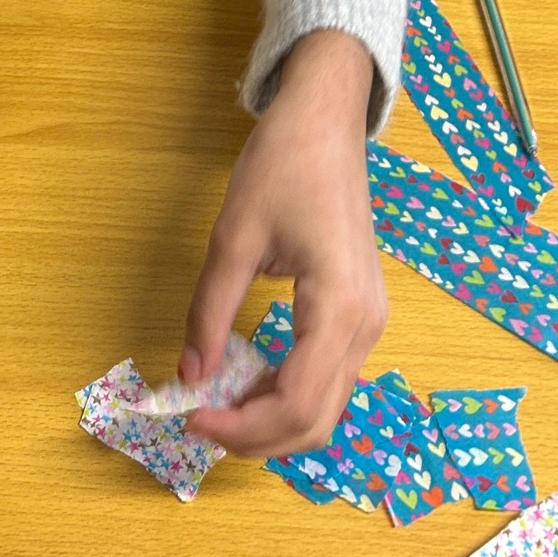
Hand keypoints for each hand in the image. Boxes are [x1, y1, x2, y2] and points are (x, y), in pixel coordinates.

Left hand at [179, 27, 386, 457]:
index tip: (192, 418)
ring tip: (218, 401)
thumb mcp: (233, 237)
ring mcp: (370, 321)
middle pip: (317, 419)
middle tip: (201, 421)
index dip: (242, 426)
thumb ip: (209, 311)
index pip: (295, 403)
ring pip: (327, 404)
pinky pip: (329, 375)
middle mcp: (366, 326)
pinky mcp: (361, 312)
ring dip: (273, 418)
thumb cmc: (283, 165)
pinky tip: (247, 375)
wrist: (326, 119)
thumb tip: (187, 374)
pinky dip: (289, 391)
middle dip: (257, 436)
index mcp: (339, 308)